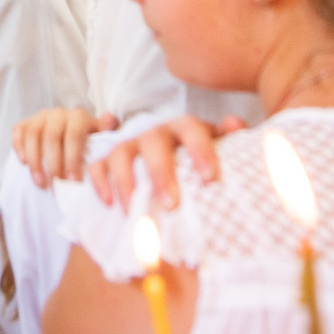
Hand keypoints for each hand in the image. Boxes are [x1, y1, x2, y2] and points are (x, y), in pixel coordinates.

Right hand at [13, 107, 114, 184]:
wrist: (69, 137)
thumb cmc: (89, 143)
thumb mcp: (102, 139)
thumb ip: (108, 133)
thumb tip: (110, 120)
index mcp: (79, 117)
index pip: (74, 135)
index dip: (73, 159)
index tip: (73, 181)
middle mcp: (58, 113)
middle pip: (51, 137)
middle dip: (53, 165)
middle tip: (55, 187)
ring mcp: (40, 117)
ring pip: (33, 135)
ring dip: (35, 162)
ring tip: (40, 183)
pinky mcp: (25, 122)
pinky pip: (18, 132)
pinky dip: (19, 147)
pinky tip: (24, 163)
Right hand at [88, 115, 240, 209]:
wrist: (167, 156)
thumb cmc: (195, 158)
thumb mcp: (215, 147)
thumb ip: (229, 138)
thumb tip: (235, 123)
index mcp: (182, 128)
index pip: (191, 129)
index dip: (200, 150)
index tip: (209, 179)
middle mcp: (154, 132)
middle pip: (153, 142)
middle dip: (160, 172)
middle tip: (171, 204)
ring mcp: (128, 144)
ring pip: (121, 153)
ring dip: (126, 181)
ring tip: (133, 210)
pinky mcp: (108, 159)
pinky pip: (98, 165)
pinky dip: (100, 182)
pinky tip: (109, 203)